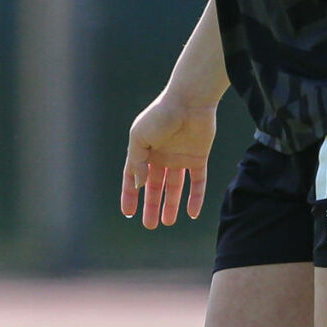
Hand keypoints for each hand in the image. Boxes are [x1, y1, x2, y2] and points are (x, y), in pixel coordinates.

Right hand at [120, 86, 217, 227]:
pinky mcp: (198, 157)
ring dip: (171, 205)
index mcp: (144, 149)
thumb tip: (137, 184)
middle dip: (151, 206)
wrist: (190, 101)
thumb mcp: (140, 137)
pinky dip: (195, 197)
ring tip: (167, 223)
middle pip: (155, 186)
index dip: (130, 194)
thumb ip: (137, 161)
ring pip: (175, 187)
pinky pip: (197, 182)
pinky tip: (192, 213)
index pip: (134, 177)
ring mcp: (180, 157)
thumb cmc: (161, 115)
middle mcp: (161, 155)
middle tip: (149, 225)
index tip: (128, 212)